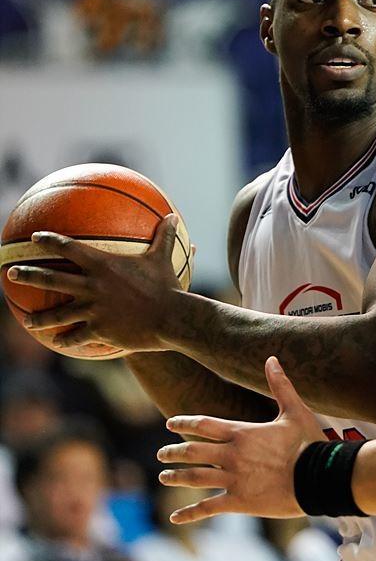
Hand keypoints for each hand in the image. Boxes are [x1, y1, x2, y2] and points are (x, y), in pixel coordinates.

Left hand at [8, 215, 181, 351]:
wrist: (171, 318)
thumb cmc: (168, 287)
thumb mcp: (164, 259)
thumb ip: (165, 237)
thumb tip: (174, 216)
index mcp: (102, 265)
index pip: (68, 248)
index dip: (49, 241)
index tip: (34, 238)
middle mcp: (91, 286)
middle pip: (51, 279)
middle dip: (28, 275)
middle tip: (11, 273)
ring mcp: (93, 310)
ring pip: (58, 314)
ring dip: (39, 317)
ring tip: (25, 320)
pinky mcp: (99, 330)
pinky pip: (77, 337)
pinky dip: (66, 340)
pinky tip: (58, 344)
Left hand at [157, 356, 324, 521]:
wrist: (319, 478)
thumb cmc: (309, 444)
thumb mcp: (294, 411)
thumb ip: (280, 386)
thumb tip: (272, 358)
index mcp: (241, 433)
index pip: (203, 424)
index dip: (184, 422)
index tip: (170, 424)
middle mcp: (231, 455)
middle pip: (192, 451)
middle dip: (173, 452)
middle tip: (161, 454)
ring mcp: (233, 479)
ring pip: (194, 477)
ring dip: (176, 476)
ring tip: (164, 477)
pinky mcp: (238, 501)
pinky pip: (207, 507)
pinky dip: (189, 513)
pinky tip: (175, 517)